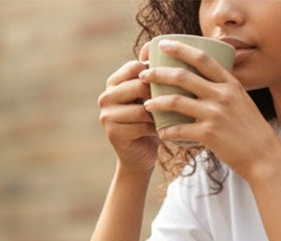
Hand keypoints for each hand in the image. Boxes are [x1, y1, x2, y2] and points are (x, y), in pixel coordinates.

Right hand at [98, 51, 159, 173]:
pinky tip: (164, 131)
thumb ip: (150, 74)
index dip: (154, 72)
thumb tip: (152, 44)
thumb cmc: (148, 123)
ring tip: (171, 117)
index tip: (170, 81)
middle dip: (158, 93)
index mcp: (113, 83)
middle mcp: (105, 97)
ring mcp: (107, 116)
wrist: (140, 157)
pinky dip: (155, 129)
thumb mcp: (149, 96)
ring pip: (140, 108)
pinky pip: (141, 126)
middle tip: (175, 101)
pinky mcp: (113, 133)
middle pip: (137, 86)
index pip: (134, 67)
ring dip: (159, 114)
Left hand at [140, 38, 280, 179]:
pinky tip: (161, 133)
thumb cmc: (251, 131)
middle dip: (159, 73)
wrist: (264, 157)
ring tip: (146, 105)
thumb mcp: (242, 102)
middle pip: (183, 76)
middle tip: (144, 74)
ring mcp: (215, 114)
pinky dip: (168, 131)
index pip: (202, 58)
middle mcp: (222, 95)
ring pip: (177, 101)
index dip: (180, 49)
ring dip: (157, 102)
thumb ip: (224, 91)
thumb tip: (204, 83)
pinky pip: (181, 130)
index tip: (163, 45)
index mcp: (230, 83)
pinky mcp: (210, 134)